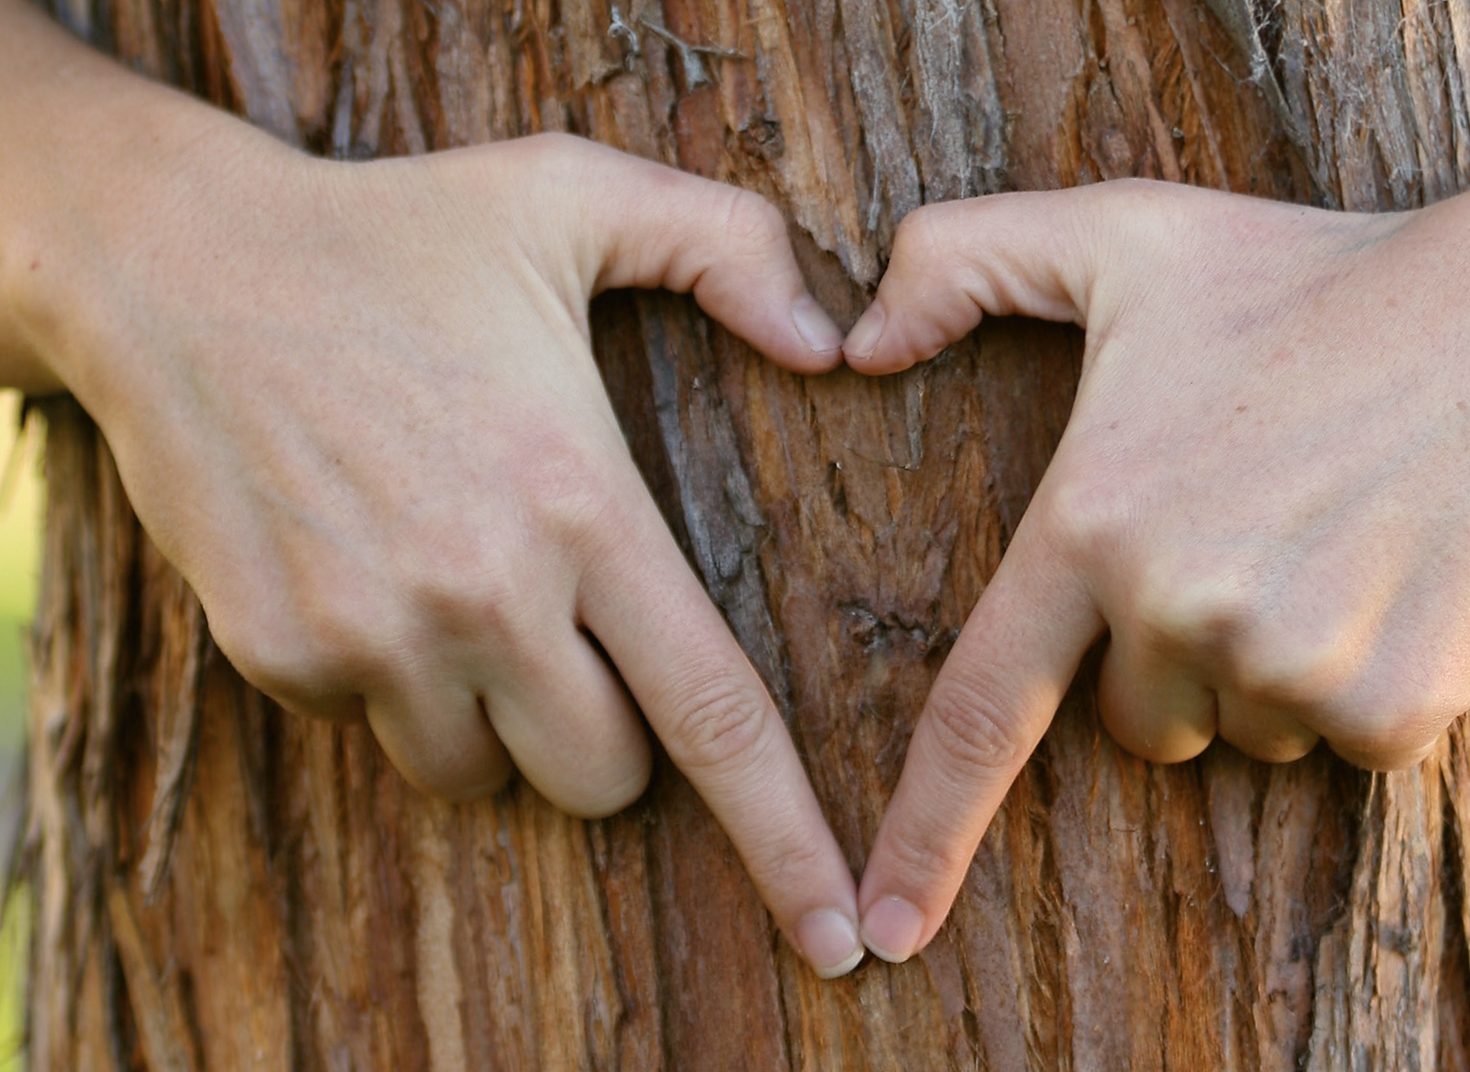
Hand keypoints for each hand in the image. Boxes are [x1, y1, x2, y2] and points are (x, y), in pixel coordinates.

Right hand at [7, 110, 867, 974]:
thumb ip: (730, 248)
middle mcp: (481, 595)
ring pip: (482, 773)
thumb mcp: (572, 194)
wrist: (177, 268)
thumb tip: (834, 342)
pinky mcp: (277, 654)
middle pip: (602, 777)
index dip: (784, 835)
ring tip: (460, 579)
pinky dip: (390, 679)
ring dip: (494, 714)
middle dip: (612, 737)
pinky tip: (371, 564)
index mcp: (579, 506)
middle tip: (574, 626)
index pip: (712, 713)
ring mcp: (369, 636)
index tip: (837, 932)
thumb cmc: (397, 230)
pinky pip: (372, 728)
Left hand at [840, 178, 1469, 961]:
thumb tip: (852, 347)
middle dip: (1184, 657)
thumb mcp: (1126, 234)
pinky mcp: (1391, 702)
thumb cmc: (1316, 277)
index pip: (979, 709)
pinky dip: (1380, 680)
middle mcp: (1173, 607)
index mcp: (1092, 523)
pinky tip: (1406, 570)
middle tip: (1261, 528)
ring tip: (1341, 531)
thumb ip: (963, 261)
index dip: (924, 828)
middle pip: (1141, 718)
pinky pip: (1353, 740)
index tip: (886, 924)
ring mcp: (1285, 662)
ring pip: (1252, 729)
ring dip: (1286, 663)